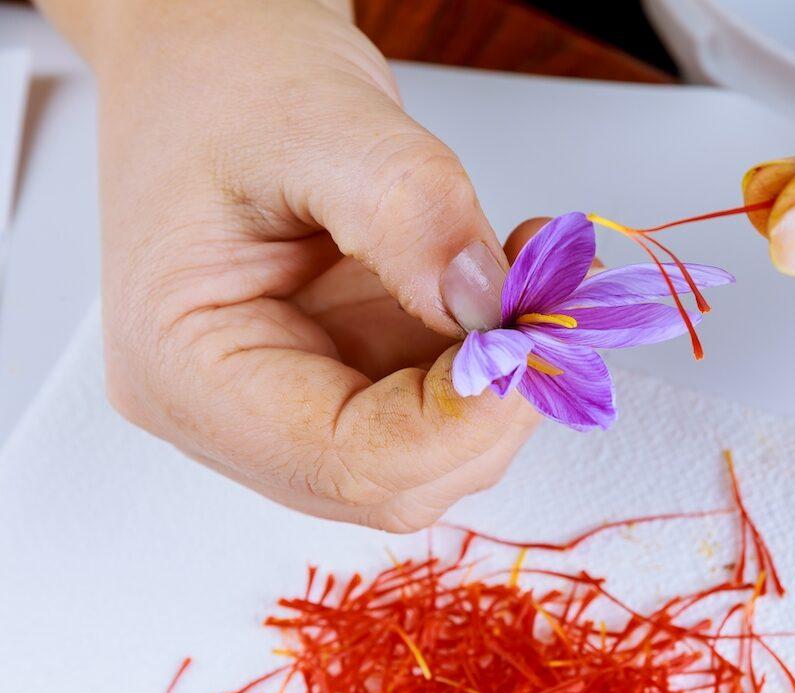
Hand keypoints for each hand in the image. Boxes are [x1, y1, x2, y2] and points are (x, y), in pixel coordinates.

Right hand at [52, 0, 539, 530]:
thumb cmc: (223, 79)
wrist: (211, 54)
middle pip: (392, 479)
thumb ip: (408, 214)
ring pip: (429, 454)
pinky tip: (511, 287)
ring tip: (534, 278)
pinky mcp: (343, 374)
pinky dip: (494, 359)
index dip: (458, 426)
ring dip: (503, 383)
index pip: (341, 461)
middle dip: (492, 406)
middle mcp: (231, 411)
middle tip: (552, 310)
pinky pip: (438, 404)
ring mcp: (291, 400)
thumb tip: (491, 302)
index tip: (535, 349)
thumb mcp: (318, 122)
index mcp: (184, 369)